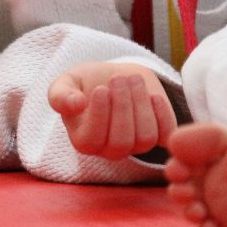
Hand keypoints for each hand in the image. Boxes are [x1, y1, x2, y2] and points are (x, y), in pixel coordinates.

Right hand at [48, 62, 176, 159]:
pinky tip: (152, 95)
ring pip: (145, 137)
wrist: (114, 76)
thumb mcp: (66, 83)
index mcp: (84, 141)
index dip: (98, 115)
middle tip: (118, 78)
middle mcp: (110, 150)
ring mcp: (136, 145)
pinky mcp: (158, 135)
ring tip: (132, 79)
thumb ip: (61, 95)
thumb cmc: (86, 83)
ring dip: (140, 104)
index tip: (100, 89)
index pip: (92, 140)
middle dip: (122, 107)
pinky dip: (162, 114)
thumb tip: (75, 104)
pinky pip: (166, 135)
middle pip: (121, 141)